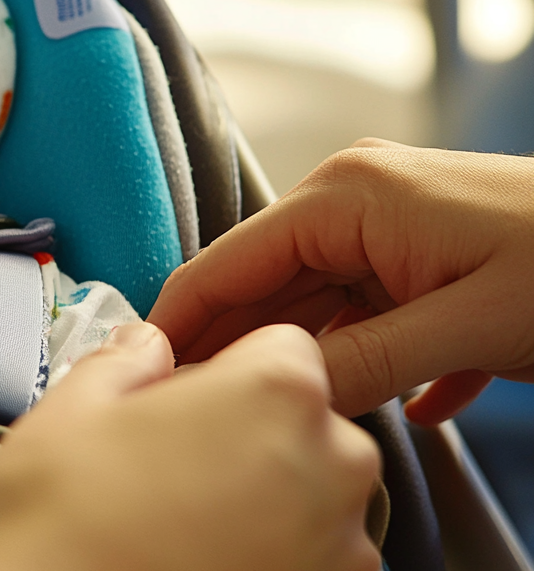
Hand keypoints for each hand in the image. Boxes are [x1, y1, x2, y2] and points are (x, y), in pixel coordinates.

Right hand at [0, 321, 380, 570]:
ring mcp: (337, 549)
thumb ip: (124, 361)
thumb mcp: (67, 412)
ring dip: (257, 498)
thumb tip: (143, 350)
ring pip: (307, 495)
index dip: (223, 367)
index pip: (281, 347)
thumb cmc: (59, 535)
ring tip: (169, 522)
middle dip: (245, 433)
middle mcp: (330, 469)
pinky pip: (306, 557)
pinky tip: (189, 559)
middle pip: (303, 422)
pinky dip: (263, 555)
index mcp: (275, 395)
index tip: (181, 395)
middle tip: (162, 462)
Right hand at [148, 140, 533, 421]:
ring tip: (300, 422)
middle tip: (218, 417)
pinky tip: (414, 407)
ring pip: (319, 306)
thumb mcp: (468, 322)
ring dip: (318, 365)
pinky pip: (372, 314)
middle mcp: (354, 200)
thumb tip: (280, 396)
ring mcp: (390, 226)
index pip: (227, 263)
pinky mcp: (424, 256)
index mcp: (345, 197)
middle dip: (245, 353)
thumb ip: (364, 361)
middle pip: (265, 287)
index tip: (151, 382)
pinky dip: (381, 362)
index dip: (182, 324)